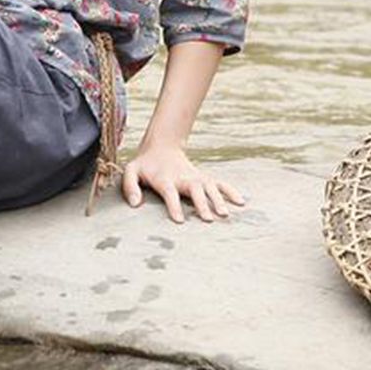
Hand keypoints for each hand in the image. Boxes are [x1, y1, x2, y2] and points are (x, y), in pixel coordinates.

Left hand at [121, 142, 244, 223]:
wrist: (161, 148)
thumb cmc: (145, 165)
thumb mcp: (131, 171)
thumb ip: (130, 186)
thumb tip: (134, 205)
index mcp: (164, 178)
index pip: (169, 192)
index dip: (174, 206)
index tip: (180, 220)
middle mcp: (183, 178)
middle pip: (194, 189)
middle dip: (201, 203)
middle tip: (208, 219)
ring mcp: (196, 177)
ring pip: (210, 187)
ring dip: (218, 199)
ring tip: (225, 214)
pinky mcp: (204, 178)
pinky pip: (220, 183)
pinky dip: (231, 191)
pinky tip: (241, 202)